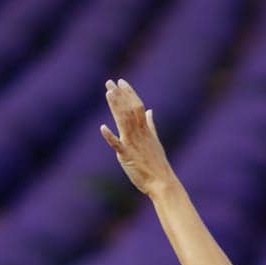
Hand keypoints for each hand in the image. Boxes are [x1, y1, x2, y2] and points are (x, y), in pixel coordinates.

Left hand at [100, 78, 174, 196]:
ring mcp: (133, 144)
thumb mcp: (155, 141)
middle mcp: (139, 134)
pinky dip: (110, 136)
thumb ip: (151, 125)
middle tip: (109, 82)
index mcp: (146, 130)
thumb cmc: (158, 164)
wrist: (163, 183)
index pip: (137, 106)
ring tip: (108, 94)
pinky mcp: (127, 157)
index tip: (121, 81)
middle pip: (129, 110)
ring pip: (124, 122)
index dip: (129, 93)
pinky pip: (118, 145)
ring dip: (116, 107)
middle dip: (119, 96)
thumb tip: (149, 111)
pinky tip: (102, 127)